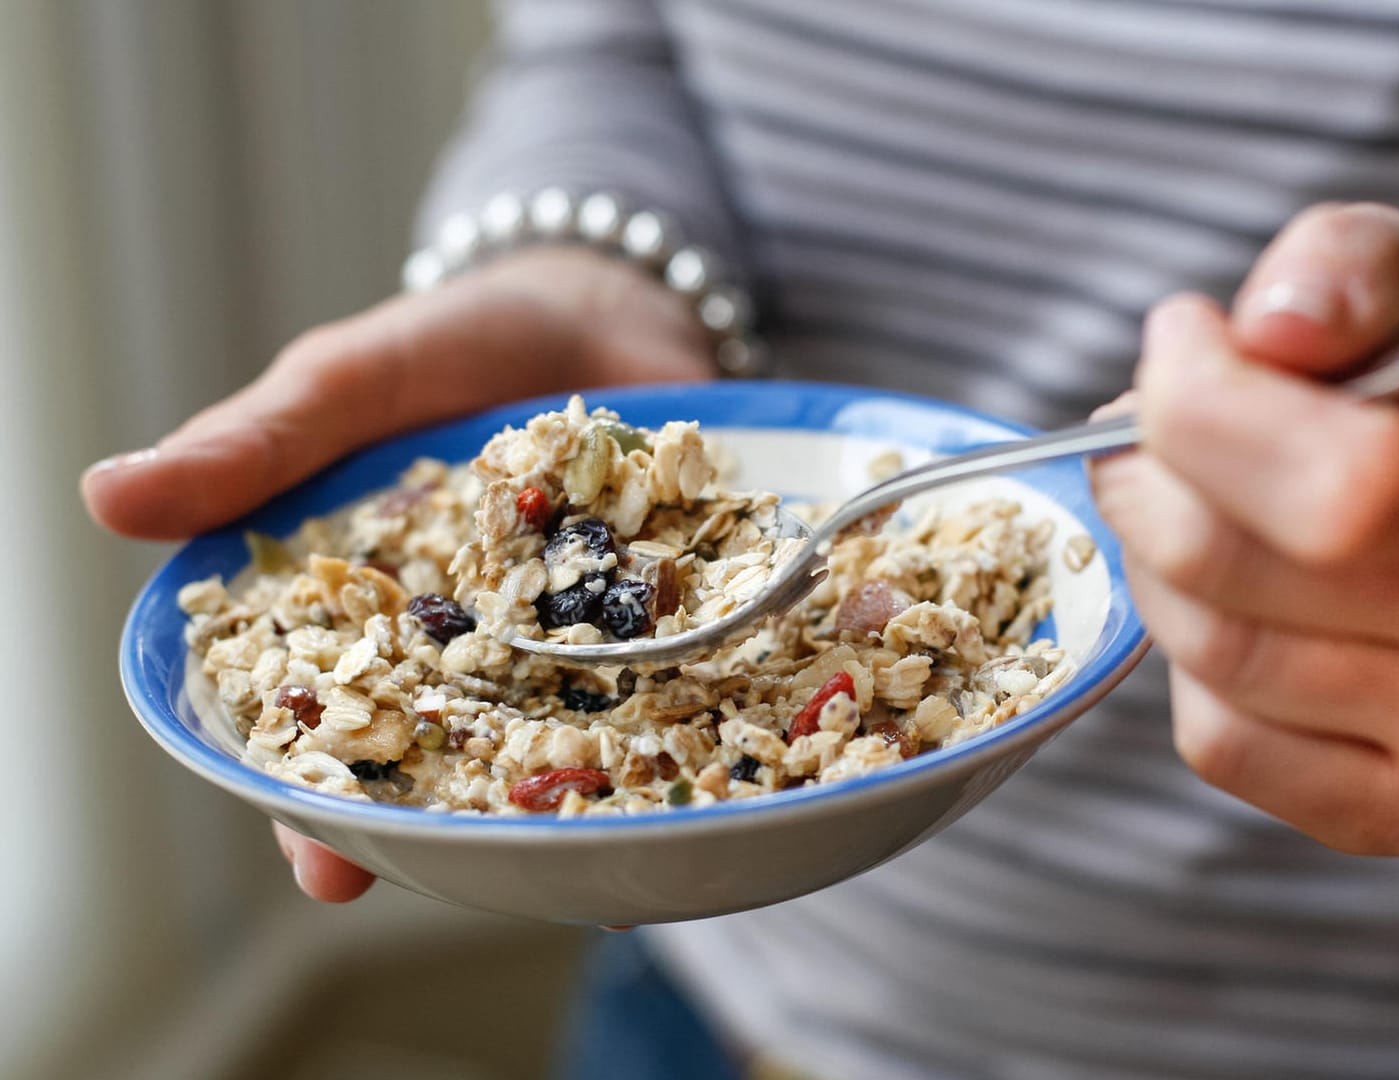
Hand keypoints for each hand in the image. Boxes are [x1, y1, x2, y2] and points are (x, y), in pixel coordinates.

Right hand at [85, 247, 712, 898]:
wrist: (603, 298)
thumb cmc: (454, 344)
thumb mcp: (348, 384)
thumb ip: (256, 447)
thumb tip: (106, 495)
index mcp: (377, 606)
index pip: (333, 719)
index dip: (320, 794)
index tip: (323, 860)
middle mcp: (475, 640)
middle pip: (449, 753)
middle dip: (445, 819)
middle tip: (457, 875)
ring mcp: (575, 630)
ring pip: (561, 734)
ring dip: (563, 792)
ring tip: (576, 856)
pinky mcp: (663, 606)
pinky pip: (669, 675)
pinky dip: (679, 718)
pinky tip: (683, 777)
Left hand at [1092, 203, 1398, 856]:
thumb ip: (1343, 268)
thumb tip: (1268, 327)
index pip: (1339, 481)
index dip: (1199, 408)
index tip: (1177, 346)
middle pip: (1224, 564)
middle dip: (1141, 478)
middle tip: (1143, 439)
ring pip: (1209, 652)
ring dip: (1153, 566)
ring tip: (1188, 512)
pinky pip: (1220, 743)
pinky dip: (1185, 670)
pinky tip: (1230, 608)